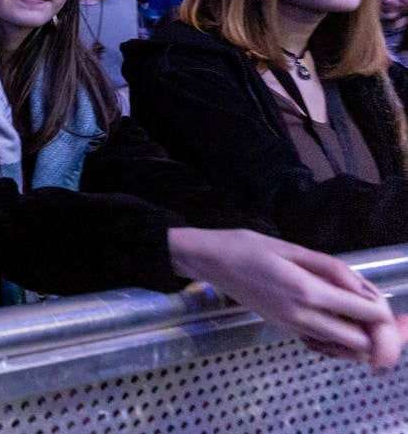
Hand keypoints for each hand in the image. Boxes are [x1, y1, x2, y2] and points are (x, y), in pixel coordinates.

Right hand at [168, 227, 405, 368]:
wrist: (210, 262)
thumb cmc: (248, 247)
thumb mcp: (294, 248)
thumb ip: (334, 270)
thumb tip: (366, 291)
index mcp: (307, 291)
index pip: (364, 312)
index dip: (384, 311)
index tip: (386, 302)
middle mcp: (301, 316)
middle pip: (358, 340)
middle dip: (377, 332)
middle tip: (380, 314)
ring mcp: (292, 326)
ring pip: (342, 348)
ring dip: (360, 339)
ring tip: (363, 320)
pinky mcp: (284, 329)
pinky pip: (323, 346)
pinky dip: (339, 341)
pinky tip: (339, 323)